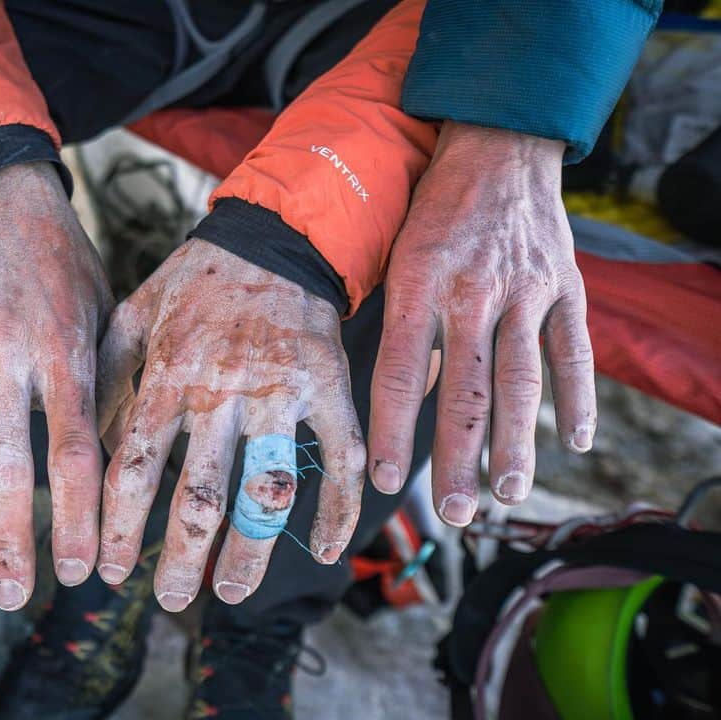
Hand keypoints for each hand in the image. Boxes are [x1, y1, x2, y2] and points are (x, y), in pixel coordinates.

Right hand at [0, 163, 112, 607]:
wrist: (6, 196)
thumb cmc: (68, 266)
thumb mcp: (106, 318)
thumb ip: (106, 389)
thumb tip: (116, 471)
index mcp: (63, 350)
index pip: (74, 450)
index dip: (75, 516)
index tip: (79, 570)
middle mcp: (3, 353)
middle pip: (0, 462)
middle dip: (6, 538)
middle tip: (12, 595)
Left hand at [95, 240, 365, 610]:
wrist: (272, 238)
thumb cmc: (195, 282)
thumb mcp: (132, 315)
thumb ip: (106, 378)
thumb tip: (87, 444)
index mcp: (170, 376)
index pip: (134, 469)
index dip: (120, 529)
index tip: (110, 571)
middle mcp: (223, 392)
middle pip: (200, 496)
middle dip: (182, 559)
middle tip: (171, 599)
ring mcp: (281, 392)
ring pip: (268, 489)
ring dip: (252, 552)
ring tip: (231, 591)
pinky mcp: (329, 388)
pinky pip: (342, 459)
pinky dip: (340, 509)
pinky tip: (326, 549)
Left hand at [368, 121, 595, 525]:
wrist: (498, 144)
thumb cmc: (434, 206)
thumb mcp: (398, 255)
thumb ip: (403, 325)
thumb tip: (407, 398)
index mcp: (417, 283)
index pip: (396, 374)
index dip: (389, 431)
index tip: (381, 480)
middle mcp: (471, 291)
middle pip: (463, 391)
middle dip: (456, 458)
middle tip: (452, 512)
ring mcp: (525, 290)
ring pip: (520, 382)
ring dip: (515, 444)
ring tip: (507, 493)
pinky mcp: (564, 285)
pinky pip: (573, 352)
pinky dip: (577, 398)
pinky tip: (575, 441)